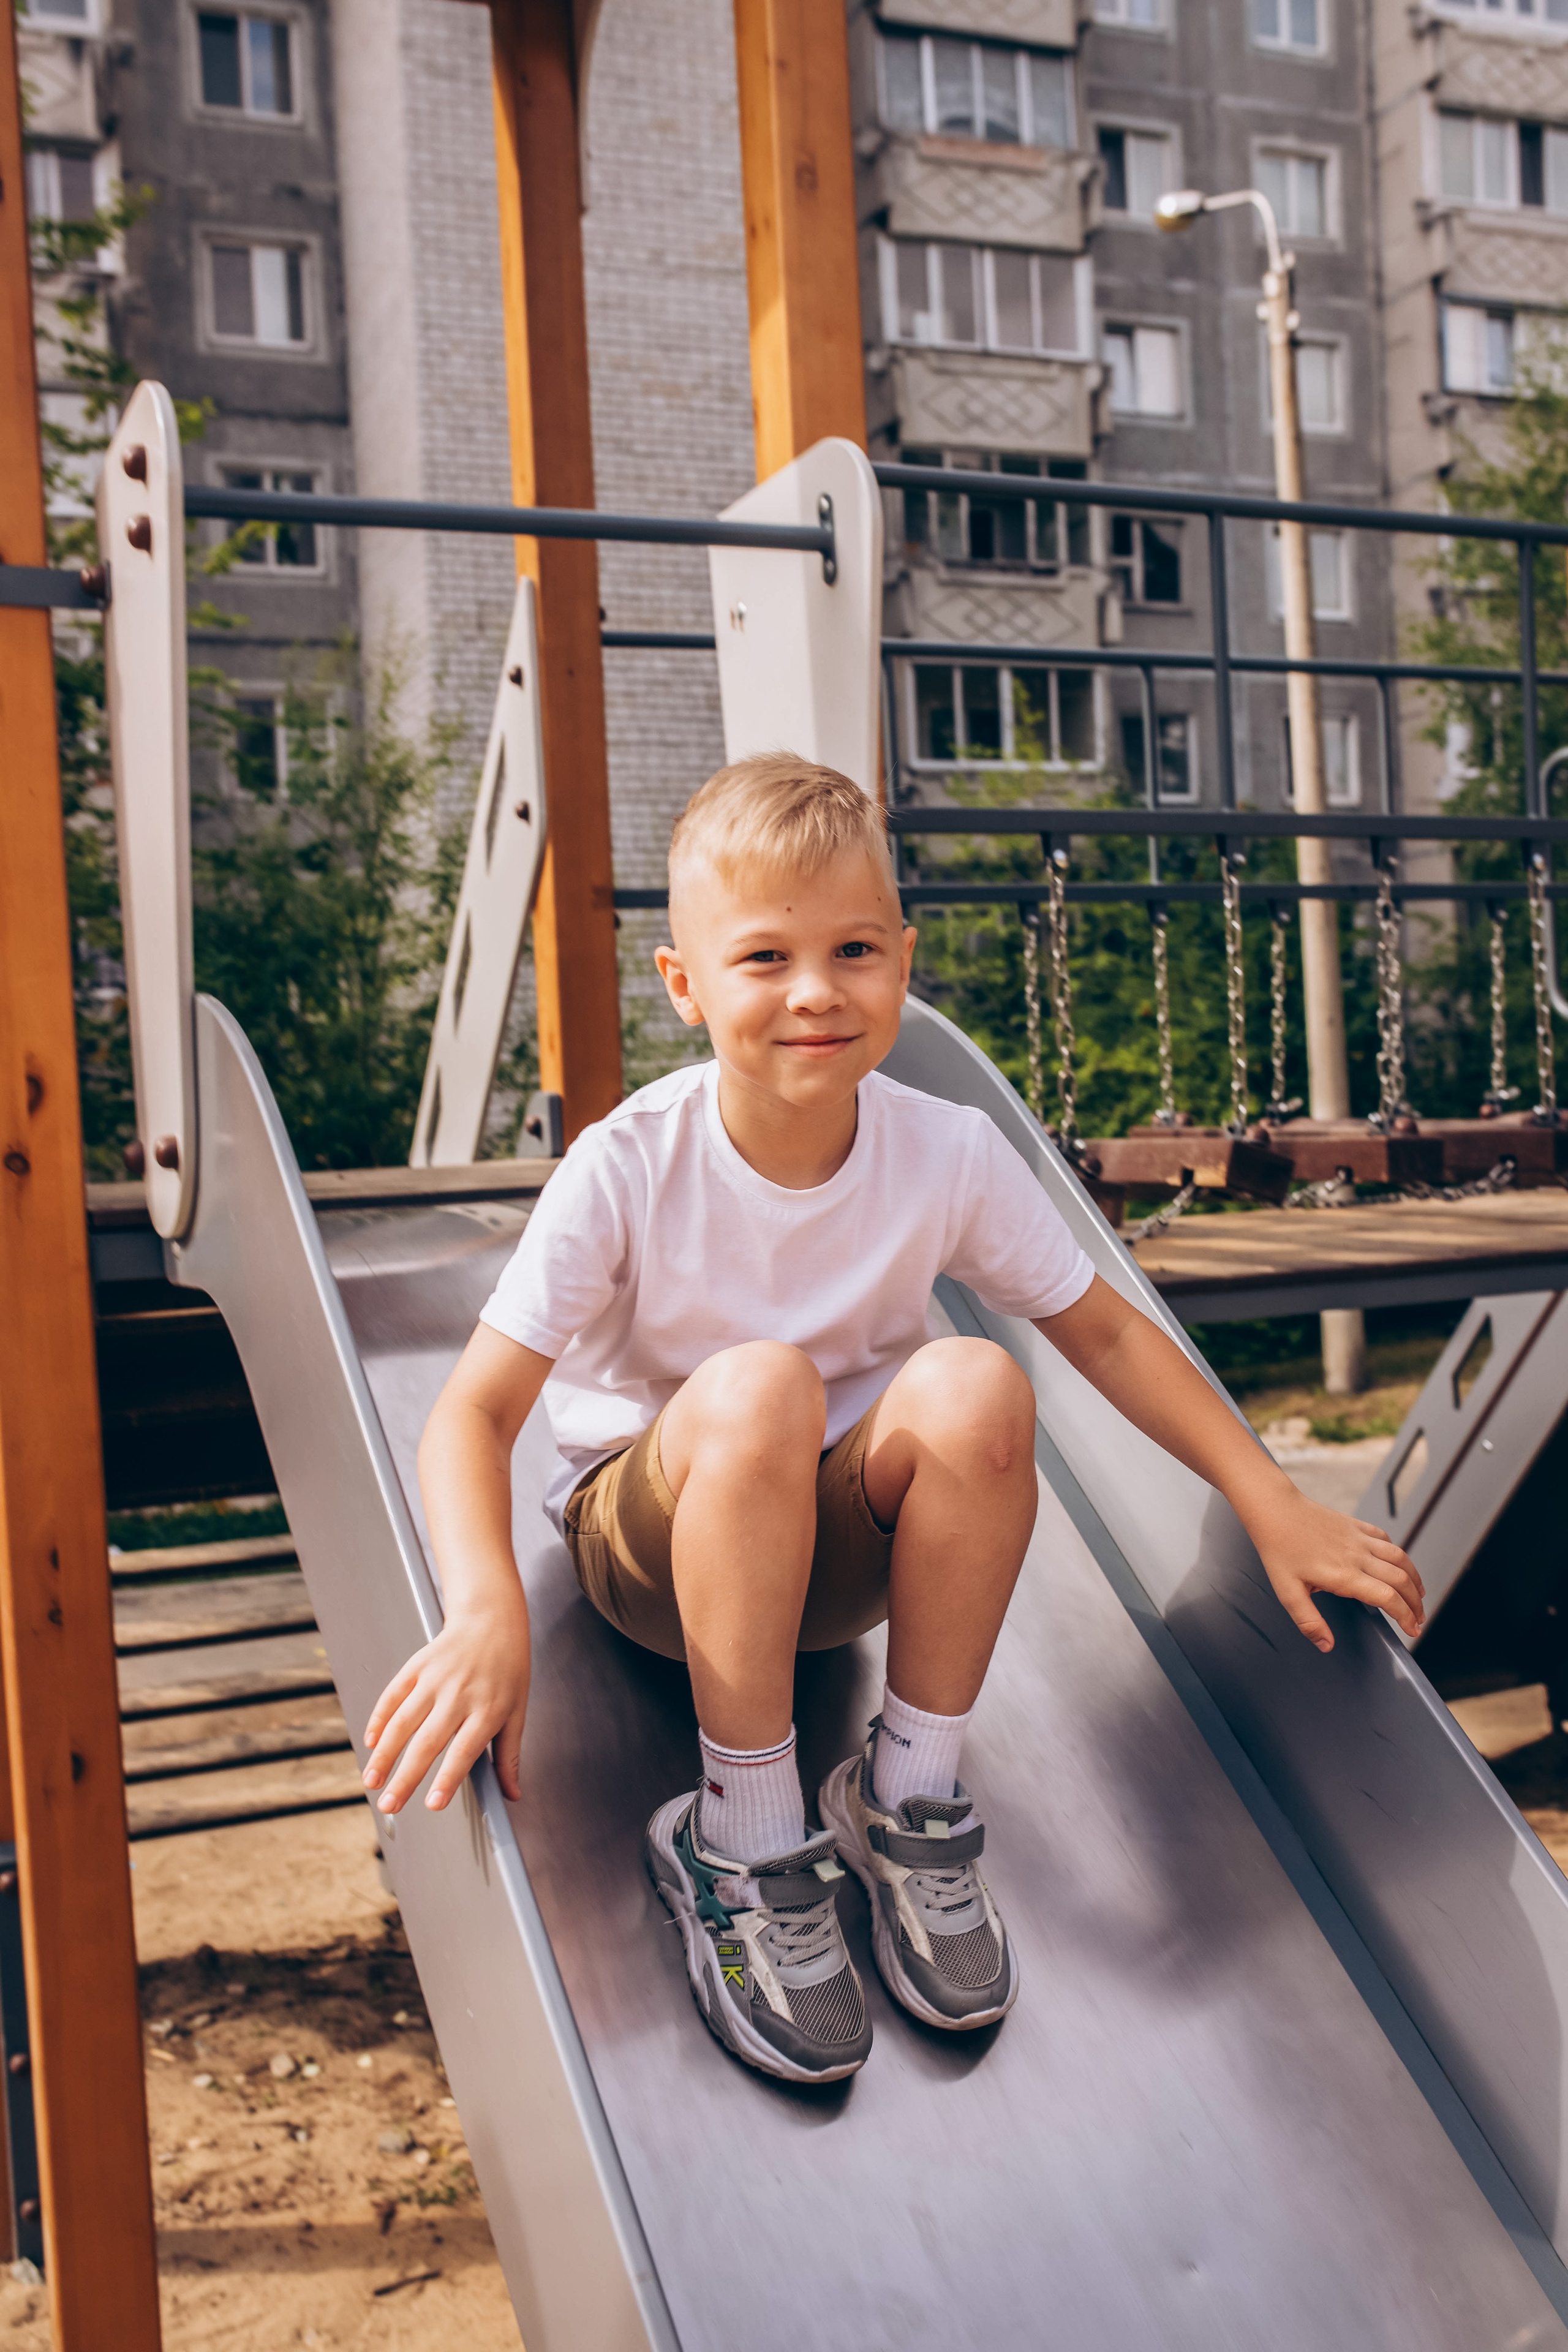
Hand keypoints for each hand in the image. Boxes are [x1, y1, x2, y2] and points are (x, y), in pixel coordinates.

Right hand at [361, 1603, 530, 1814]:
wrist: (492, 1619)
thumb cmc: (508, 1670)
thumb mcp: (517, 1712)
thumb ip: (509, 1756)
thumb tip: (513, 1794)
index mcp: (487, 1710)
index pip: (465, 1751)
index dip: (448, 1779)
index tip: (432, 1804)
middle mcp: (459, 1695)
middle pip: (427, 1743)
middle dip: (405, 1778)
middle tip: (389, 1805)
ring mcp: (435, 1679)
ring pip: (403, 1722)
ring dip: (384, 1754)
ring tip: (371, 1781)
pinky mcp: (417, 1666)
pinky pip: (393, 1695)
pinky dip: (379, 1719)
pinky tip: (371, 1742)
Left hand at [1247, 1489, 1425, 1652]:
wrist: (1275, 1511)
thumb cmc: (1279, 1551)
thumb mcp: (1287, 1592)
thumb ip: (1308, 1621)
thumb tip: (1326, 1645)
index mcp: (1344, 1575)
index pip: (1388, 1599)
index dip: (1405, 1616)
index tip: (1412, 1630)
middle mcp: (1358, 1556)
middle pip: (1401, 1580)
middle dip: (1416, 1603)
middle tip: (1419, 1620)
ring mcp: (1359, 1538)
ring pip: (1400, 1558)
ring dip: (1414, 1578)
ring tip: (1419, 1596)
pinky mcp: (1356, 1525)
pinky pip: (1385, 1539)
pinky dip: (1397, 1555)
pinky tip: (1398, 1565)